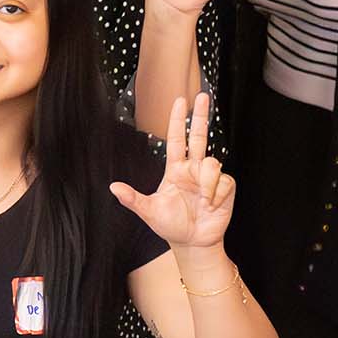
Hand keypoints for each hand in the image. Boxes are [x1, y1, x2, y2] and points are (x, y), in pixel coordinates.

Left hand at [110, 93, 236, 252]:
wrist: (192, 242)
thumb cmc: (171, 225)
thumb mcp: (149, 211)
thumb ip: (133, 199)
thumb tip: (113, 187)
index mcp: (175, 170)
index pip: (177, 139)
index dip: (178, 120)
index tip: (179, 100)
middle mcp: (193, 169)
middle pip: (199, 136)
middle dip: (201, 115)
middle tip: (203, 95)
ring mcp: (209, 177)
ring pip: (211, 163)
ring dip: (207, 182)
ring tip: (203, 200)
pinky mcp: (225, 187)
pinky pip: (223, 181)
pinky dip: (216, 194)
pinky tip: (211, 205)